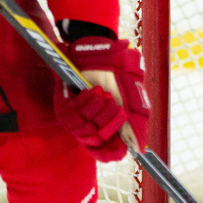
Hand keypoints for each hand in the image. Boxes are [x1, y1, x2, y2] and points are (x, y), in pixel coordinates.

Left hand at [53, 38, 150, 161]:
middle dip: (111, 124)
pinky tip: (91, 91)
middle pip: (99, 142)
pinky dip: (86, 104)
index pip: (106, 153)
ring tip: (104, 93)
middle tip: (119, 108)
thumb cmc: (117, 70)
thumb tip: (140, 147)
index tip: (121, 149)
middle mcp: (90, 124)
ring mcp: (75, 118)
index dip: (112, 153)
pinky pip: (74, 117)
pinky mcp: (63, 108)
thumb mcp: (134, 92)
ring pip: (87, 131)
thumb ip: (138, 119)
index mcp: (107, 124)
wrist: (98, 49)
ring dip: (99, 112)